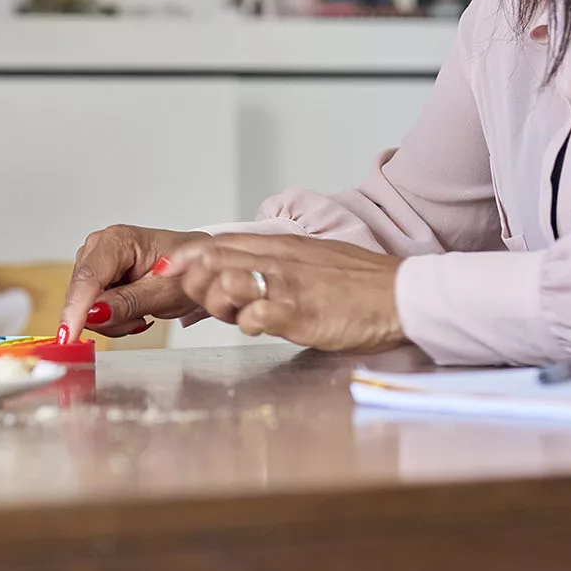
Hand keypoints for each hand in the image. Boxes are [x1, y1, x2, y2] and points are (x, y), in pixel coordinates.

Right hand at [62, 225, 209, 337]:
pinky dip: (113, 316)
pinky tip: (133, 309)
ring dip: (112, 318)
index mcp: (117, 240)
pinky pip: (92, 308)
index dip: (76, 309)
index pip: (88, 278)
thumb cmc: (186, 270)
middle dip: (107, 316)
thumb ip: (128, 303)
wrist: (195, 267)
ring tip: (141, 310)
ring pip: (86, 305)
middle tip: (139, 317)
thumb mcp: (163, 292)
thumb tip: (95, 313)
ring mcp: (96, 262)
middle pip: (83, 294)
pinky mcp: (96, 277)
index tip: (67, 335)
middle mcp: (100, 247)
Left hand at [159, 233, 406, 351]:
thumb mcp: (310, 262)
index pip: (218, 243)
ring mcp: (290, 287)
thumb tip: (237, 278)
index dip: (186, 257)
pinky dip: (248, 322)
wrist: (403, 295)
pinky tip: (256, 327)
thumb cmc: (359, 284)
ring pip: (228, 282)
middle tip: (193, 300)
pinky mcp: (303, 315)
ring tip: (229, 315)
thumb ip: (273, 266)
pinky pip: (260, 315)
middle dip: (192, 281)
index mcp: (280, 247)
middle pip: (213, 260)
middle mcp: (279, 261)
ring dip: (216, 302)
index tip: (168, 271)